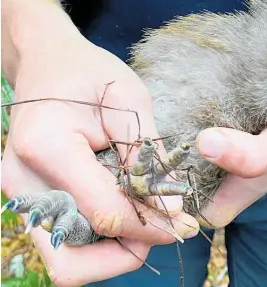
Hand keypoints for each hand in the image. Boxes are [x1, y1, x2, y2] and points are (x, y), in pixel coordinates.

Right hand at [1, 20, 198, 285]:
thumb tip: (171, 209)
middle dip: (125, 253)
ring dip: (113, 252)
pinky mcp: (31, 203)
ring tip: (145, 219)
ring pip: (67, 262)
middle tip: (159, 227)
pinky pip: (66, 244)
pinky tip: (125, 212)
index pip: (105, 213)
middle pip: (73, 260)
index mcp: (48, 148)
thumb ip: (148, 156)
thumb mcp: (128, 101)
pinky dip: (100, 241)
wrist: (48, 65)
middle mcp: (25, 183)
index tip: (184, 223)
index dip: (151, 226)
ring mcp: (23, 198)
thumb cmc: (89, 74)